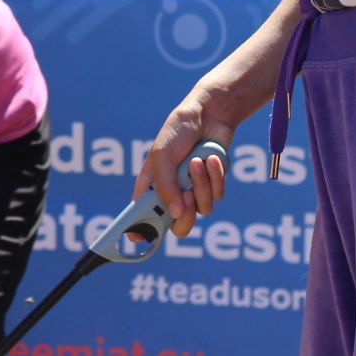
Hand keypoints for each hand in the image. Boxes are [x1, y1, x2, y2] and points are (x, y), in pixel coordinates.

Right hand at [132, 99, 232, 237]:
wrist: (209, 116)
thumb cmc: (177, 132)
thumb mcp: (161, 156)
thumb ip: (164, 186)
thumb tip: (174, 213)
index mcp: (151, 188)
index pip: (142, 217)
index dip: (139, 231)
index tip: (137, 238)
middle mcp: (172, 194)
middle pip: (178, 226)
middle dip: (185, 216)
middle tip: (185, 197)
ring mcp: (193, 192)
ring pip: (202, 210)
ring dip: (201, 184)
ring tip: (197, 161)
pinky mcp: (213, 186)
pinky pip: (217, 196)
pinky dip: (215, 176)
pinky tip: (210, 158)